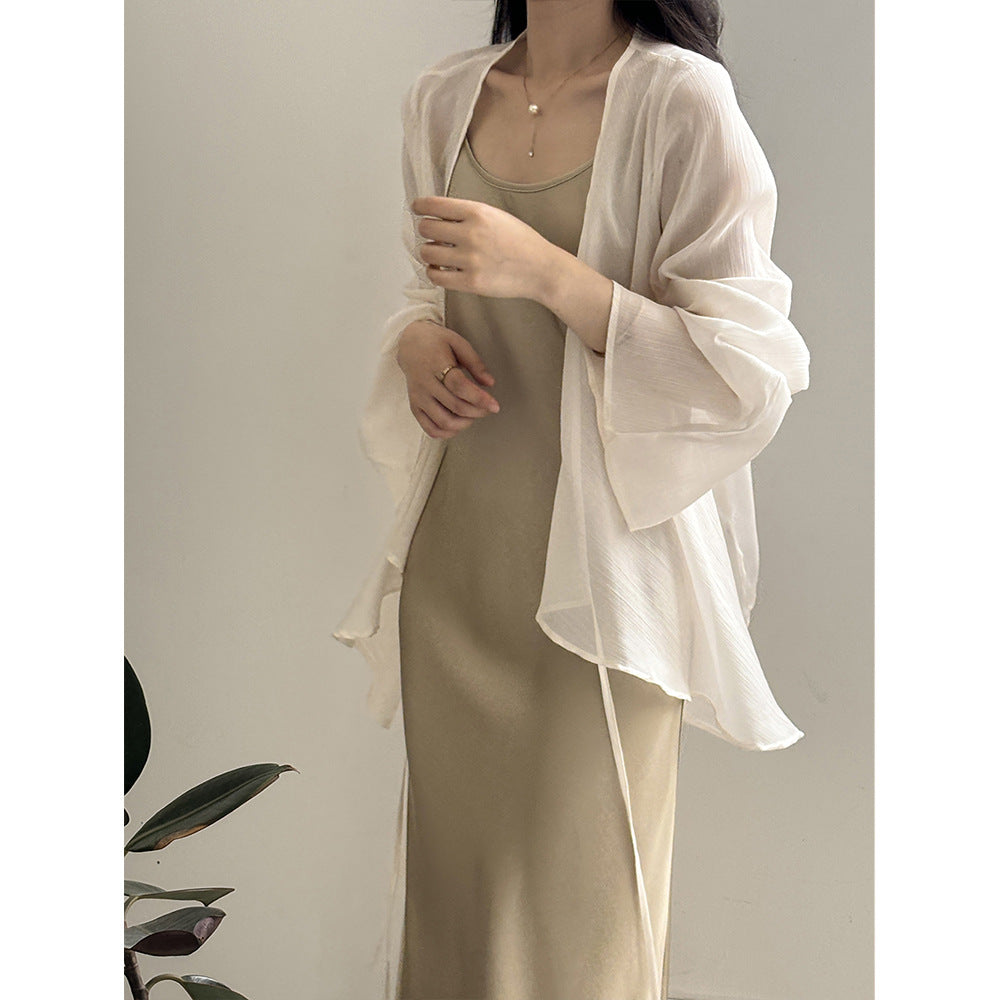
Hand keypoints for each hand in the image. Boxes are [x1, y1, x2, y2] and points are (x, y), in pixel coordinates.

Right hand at [396, 319, 500, 439]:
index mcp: (436, 364)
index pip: (459, 387)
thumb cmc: (436, 343)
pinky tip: (458, 424)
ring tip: (474, 415)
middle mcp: (425, 384)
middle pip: (455, 406)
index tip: (495, 405)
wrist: (409, 345)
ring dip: (464, 423)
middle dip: (477, 411)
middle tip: (488, 408)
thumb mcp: (458, 343)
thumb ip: (475, 363)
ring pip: (444, 422)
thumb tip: (490, 383)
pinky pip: (430, 429)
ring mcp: (419, 398)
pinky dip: (447, 433)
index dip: (479, 399)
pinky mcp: (415, 407)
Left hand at [411, 196, 553, 300]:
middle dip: (425, 231)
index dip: (420, 206)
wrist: (541, 268)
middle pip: (426, 228)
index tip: (417, 209)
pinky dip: (433, 271)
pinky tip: (440, 268)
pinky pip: (436, 276)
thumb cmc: (520, 242)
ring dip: (428, 252)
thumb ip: (467, 214)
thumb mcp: (496, 215)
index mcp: (477, 212)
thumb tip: (436, 215)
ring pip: (427, 253)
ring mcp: (470, 260)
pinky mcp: (471, 282)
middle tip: (432, 235)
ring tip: (438, 254)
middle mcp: (471, 234)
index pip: (433, 205)